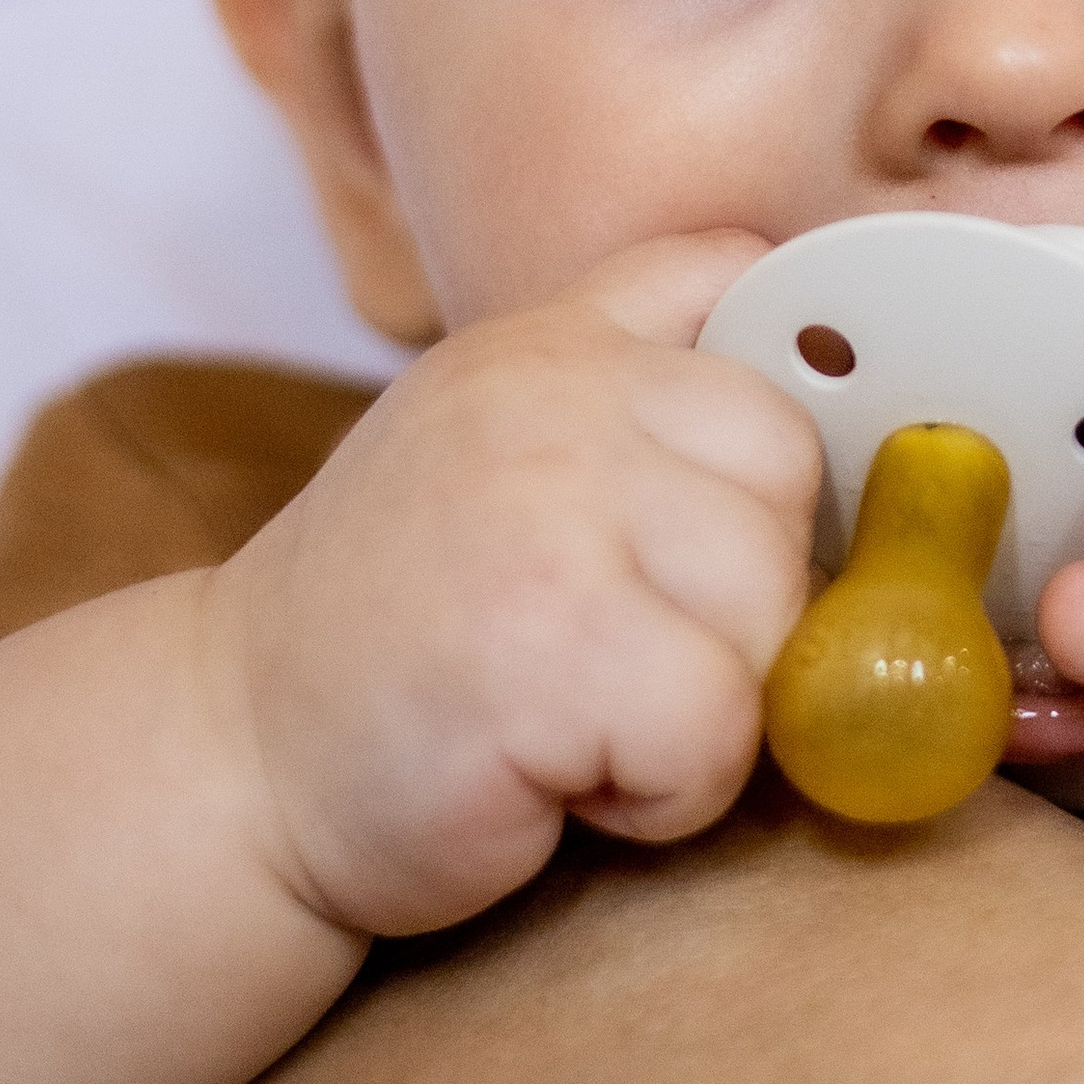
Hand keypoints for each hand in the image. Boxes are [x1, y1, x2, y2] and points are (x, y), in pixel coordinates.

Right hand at [207, 233, 819, 932]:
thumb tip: (855, 394)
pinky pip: (723, 723)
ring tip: (582, 715)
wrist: (228, 764)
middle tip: (616, 653)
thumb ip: (639, 388)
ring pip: (774, 607)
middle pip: (791, 475)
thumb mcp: (503, 451)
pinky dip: (670, 790)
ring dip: (709, 705)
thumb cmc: (402, 638)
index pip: (751, 293)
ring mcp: (547, 506)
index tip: (705, 531)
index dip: (767, 437)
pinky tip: (565, 777)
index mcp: (550, 341)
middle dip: (743, 596)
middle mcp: (548, 395)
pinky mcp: (552, 641)